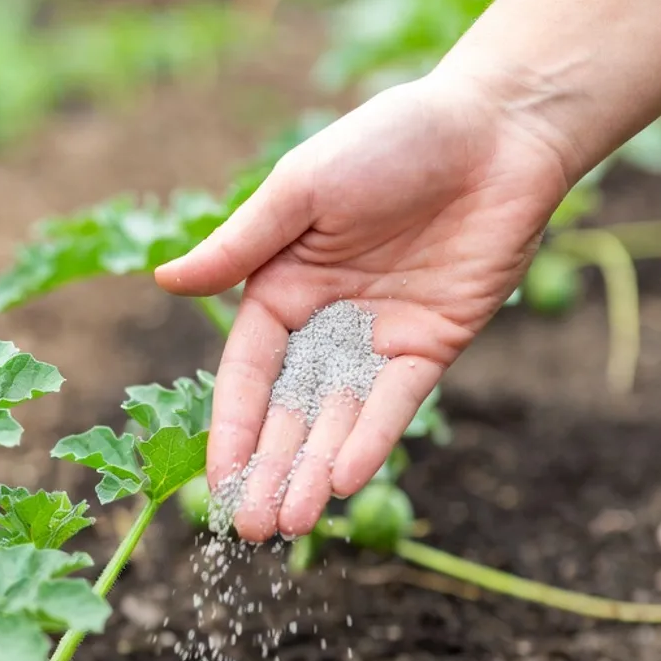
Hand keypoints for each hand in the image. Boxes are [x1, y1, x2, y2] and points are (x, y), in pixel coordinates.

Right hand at [155, 67, 568, 540]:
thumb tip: (164, 281)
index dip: (231, 430)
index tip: (217, 484)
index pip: (247, 375)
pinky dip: (372, 440)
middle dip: (271, 472)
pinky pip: (397, 404)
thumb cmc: (389, 140)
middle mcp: (326, 324)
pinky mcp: (432, 347)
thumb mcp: (300, 190)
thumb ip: (240, 246)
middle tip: (252, 530)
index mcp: (282, 289)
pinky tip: (344, 479)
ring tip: (294, 524)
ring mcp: (379, 341)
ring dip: (315, 472)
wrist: (496, 130)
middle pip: (290, 413)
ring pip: (340, 421)